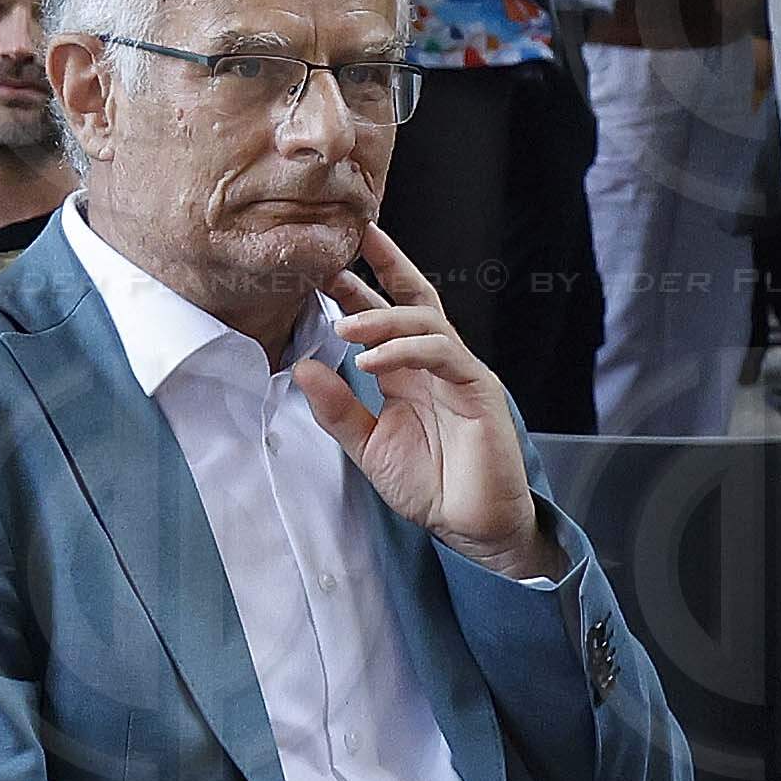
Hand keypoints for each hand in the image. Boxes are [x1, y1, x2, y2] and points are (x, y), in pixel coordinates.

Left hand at [291, 230, 544, 577]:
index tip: (325, 262)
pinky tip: (373, 360)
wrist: (471, 526)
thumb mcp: (368, 446)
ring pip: (424, 322)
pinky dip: (407, 351)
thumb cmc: (429, 486)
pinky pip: (442, 354)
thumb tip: (303, 367)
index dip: (361, 284)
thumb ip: (337, 409)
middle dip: (381, 269)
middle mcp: (434, 364)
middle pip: (412, 300)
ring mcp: (458, 372)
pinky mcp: (477, 388)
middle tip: (342, 253)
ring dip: (383, 318)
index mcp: (408, 372)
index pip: (387, 314)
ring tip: (345, 326)